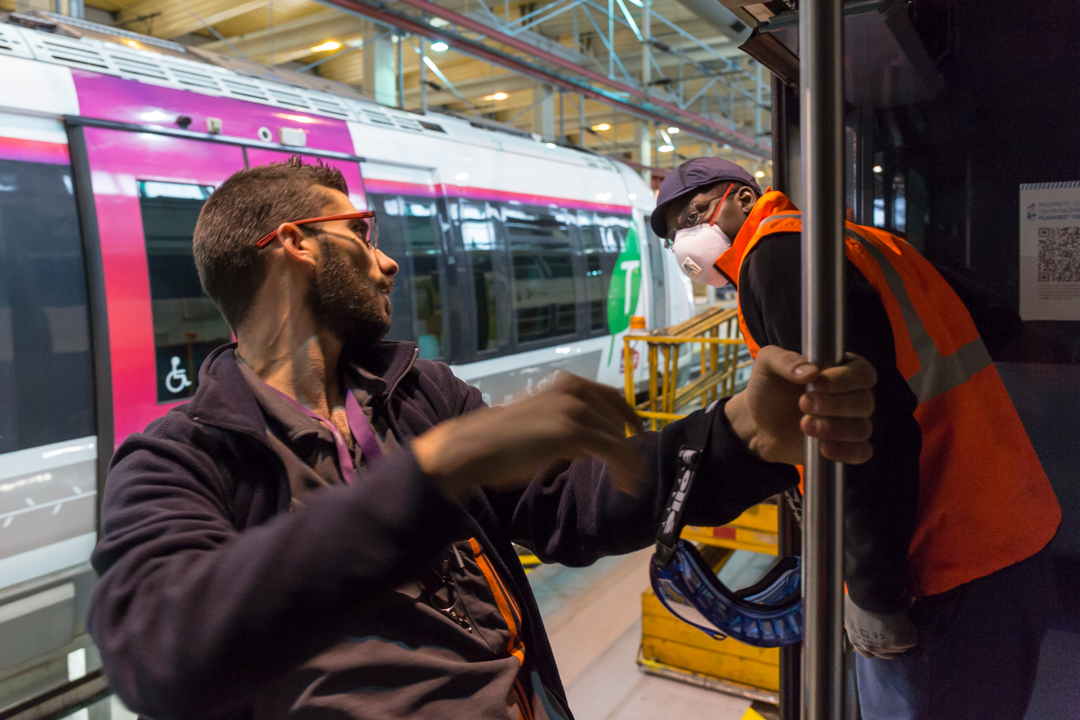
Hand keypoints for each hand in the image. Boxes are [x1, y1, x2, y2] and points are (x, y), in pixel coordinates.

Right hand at [412, 374, 643, 499]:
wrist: (472, 447)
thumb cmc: (498, 441)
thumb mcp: (538, 423)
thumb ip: (564, 425)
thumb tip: (587, 442)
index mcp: (563, 384)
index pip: (609, 396)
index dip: (628, 416)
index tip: (638, 435)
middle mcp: (571, 390)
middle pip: (617, 415)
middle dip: (629, 441)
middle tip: (634, 466)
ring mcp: (571, 409)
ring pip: (617, 435)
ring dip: (629, 460)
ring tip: (631, 482)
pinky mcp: (570, 431)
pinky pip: (612, 449)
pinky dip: (625, 467)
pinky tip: (627, 484)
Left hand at [724, 347, 875, 464]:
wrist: (756, 423)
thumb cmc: (767, 389)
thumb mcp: (767, 365)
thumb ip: (786, 360)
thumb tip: (811, 371)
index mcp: (840, 370)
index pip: (863, 373)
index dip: (845, 379)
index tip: (817, 382)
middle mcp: (851, 396)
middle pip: (865, 402)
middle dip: (835, 405)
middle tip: (803, 403)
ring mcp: (849, 424)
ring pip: (862, 428)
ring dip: (835, 428)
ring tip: (805, 425)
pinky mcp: (844, 448)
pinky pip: (861, 452)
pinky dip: (846, 451)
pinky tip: (823, 448)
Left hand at [844, 594, 916, 658]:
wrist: (871, 593)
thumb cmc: (858, 598)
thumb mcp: (851, 612)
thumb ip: (857, 622)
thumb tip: (863, 621)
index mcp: (856, 640)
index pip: (867, 653)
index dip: (876, 647)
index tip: (881, 640)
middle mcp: (869, 647)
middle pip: (885, 654)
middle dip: (891, 646)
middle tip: (896, 634)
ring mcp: (885, 647)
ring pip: (899, 648)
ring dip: (902, 638)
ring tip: (903, 625)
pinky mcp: (899, 643)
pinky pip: (910, 641)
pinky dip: (911, 633)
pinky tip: (908, 623)